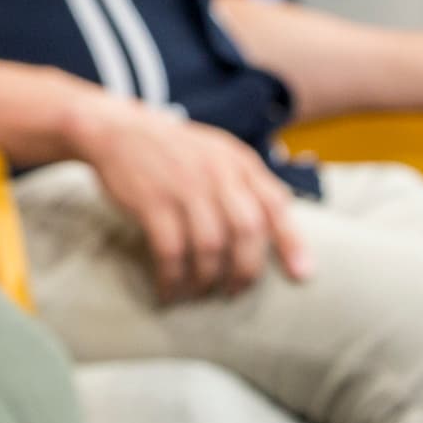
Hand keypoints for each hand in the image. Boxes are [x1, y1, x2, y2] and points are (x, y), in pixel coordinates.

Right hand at [69, 94, 312, 302]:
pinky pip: (170, 251)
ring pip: (210, 246)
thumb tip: (280, 229)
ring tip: (201, 292)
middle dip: (246, 269)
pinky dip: (172, 277)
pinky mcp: (152, 202)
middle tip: (236, 291)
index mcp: (238, 162)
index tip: (302, 275)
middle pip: (246, 230)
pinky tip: (169, 290)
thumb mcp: (219, 154)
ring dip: (207, 278)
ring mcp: (184, 187)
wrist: (119, 130)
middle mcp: (216, 173)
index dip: (292, 242)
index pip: (275, 203)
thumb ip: (248, 184)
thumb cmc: (176, 152)